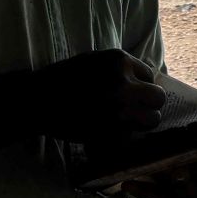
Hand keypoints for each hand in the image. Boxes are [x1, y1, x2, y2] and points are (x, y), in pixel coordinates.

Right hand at [30, 50, 165, 140]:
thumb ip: (120, 69)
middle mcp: (125, 83)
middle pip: (158, 98)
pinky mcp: (113, 132)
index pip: (149, 74)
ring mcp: (120, 110)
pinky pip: (134, 136)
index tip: (129, 92)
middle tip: (134, 109)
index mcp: (120, 61)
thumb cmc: (64, 78)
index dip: (140, 85)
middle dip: (149, 104)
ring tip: (126, 122)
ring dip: (143, 122)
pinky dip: (127, 136)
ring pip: (153, 119)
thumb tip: (145, 80)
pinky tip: (112, 132)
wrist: (38, 100)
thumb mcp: (94, 60)